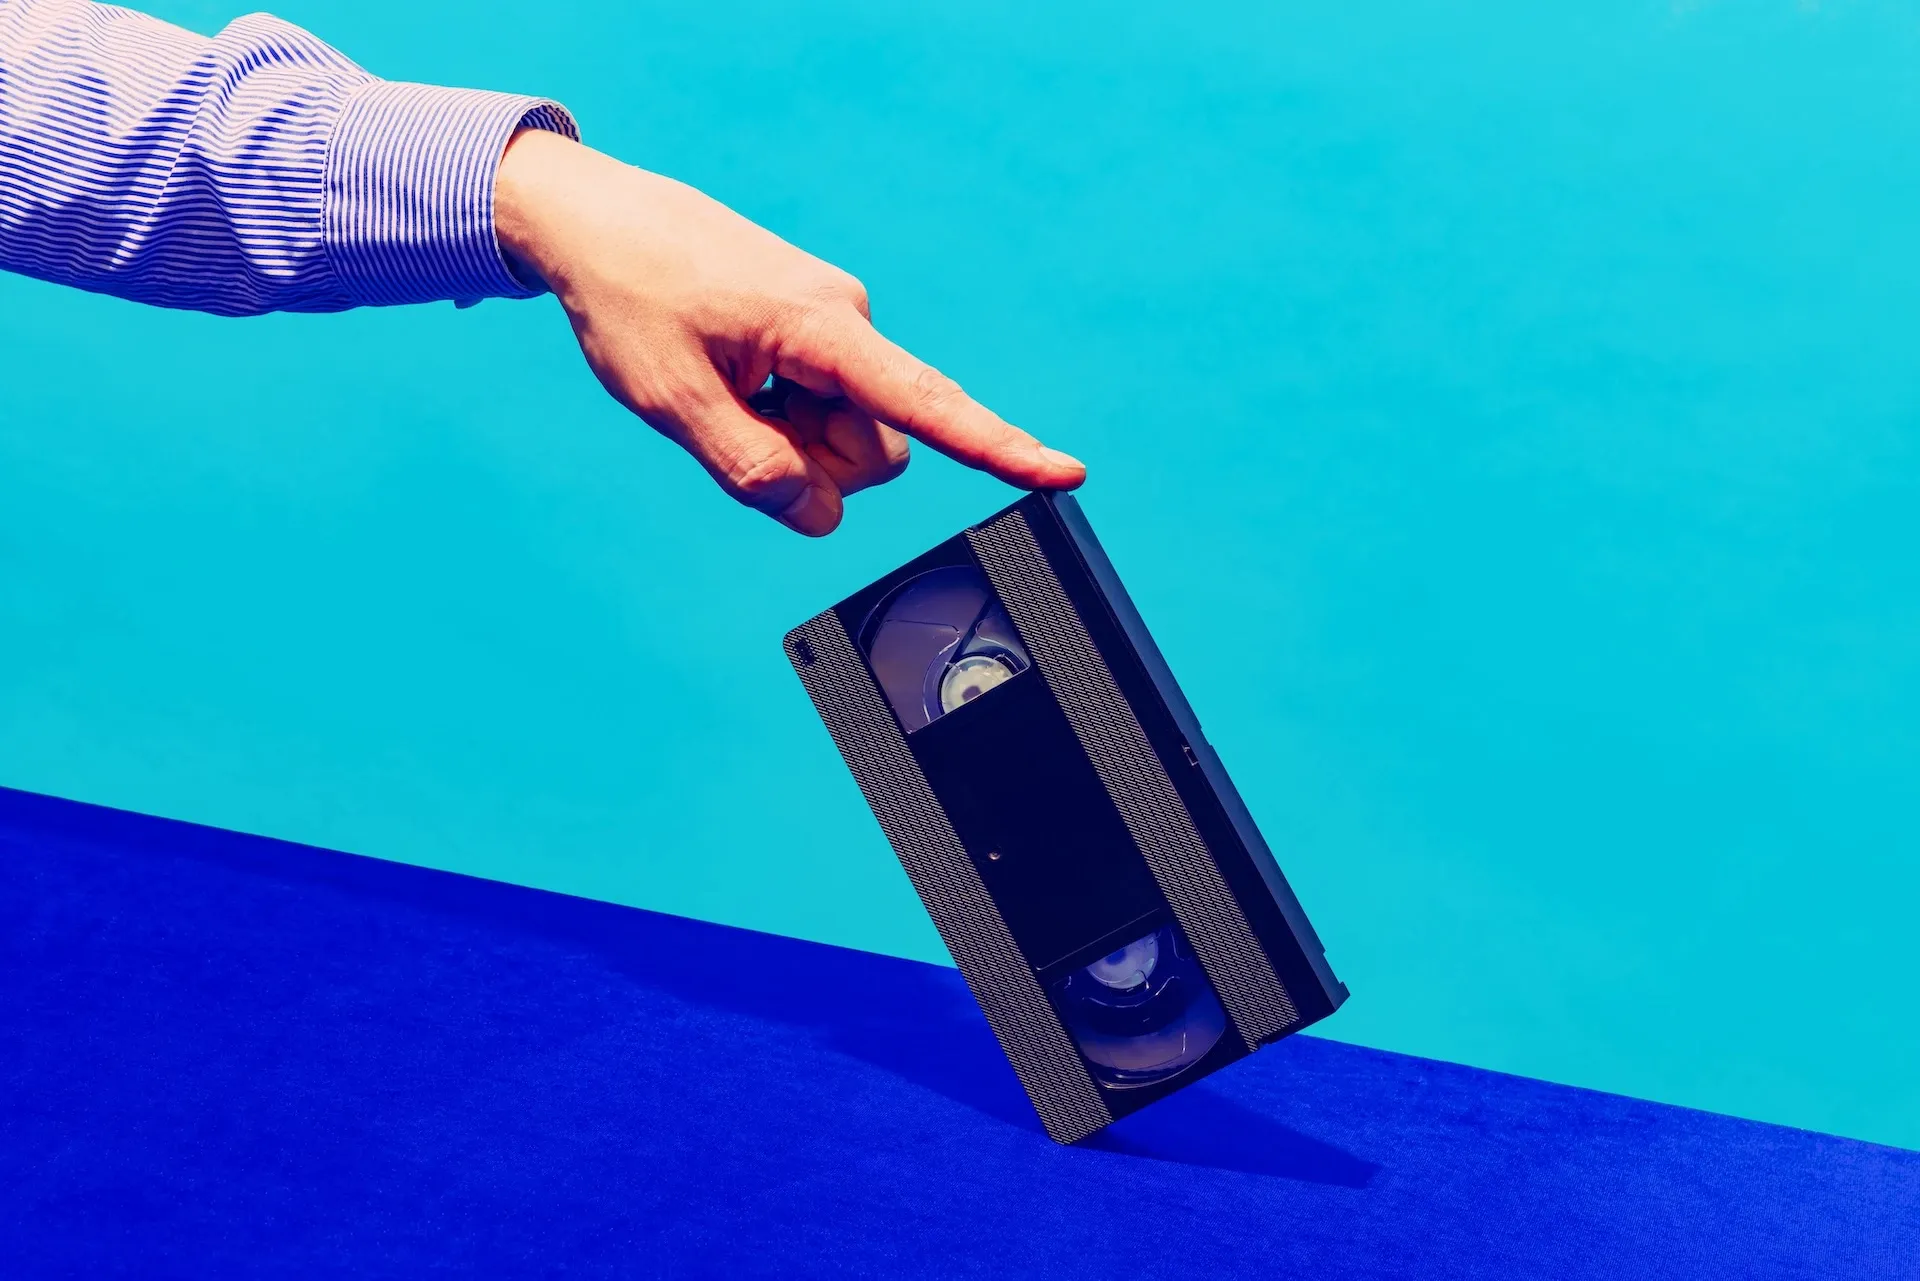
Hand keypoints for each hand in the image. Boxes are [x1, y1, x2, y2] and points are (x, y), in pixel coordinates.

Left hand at [492, 128, 1085, 535]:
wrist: (598, 220)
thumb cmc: (630, 299)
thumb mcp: (671, 402)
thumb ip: (749, 471)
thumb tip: (818, 516)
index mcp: (823, 330)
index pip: (928, 405)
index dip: (999, 449)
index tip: (1065, 474)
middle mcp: (847, 323)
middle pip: (874, 450)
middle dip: (812, 466)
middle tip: (728, 423)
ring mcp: (834, 329)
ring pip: (847, 437)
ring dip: (791, 443)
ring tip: (723, 389)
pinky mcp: (815, 336)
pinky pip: (820, 408)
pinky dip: (779, 417)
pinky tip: (729, 375)